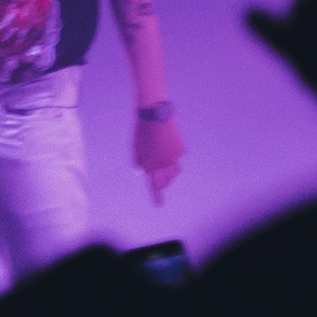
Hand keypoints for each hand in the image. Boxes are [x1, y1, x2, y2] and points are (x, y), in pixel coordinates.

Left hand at [132, 93, 186, 207]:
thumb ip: (138, 160)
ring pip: (174, 172)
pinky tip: (167, 146)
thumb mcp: (135, 145)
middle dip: (162, 182)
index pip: (154, 184)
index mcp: (150, 162)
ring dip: (169, 172)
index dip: (156, 196)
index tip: (158, 205)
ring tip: (163, 164)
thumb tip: (141, 172)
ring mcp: (174, 155)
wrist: (155, 111)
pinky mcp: (181, 148)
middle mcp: (163, 162)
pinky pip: (177, 157)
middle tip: (159, 181)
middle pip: (166, 181)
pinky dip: (173, 156)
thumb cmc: (142, 128)